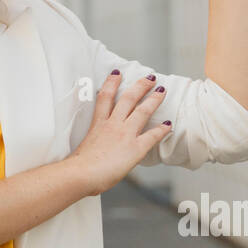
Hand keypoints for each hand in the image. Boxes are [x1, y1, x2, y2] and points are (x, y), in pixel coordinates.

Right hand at [67, 71, 170, 197]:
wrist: (82, 173)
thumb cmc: (78, 167)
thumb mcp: (82, 148)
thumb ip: (91, 146)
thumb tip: (91, 152)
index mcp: (98, 125)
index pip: (105, 97)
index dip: (111, 83)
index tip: (117, 73)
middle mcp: (113, 125)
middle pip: (128, 99)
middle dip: (140, 86)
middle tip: (149, 78)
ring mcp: (125, 135)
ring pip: (142, 111)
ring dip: (153, 100)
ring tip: (162, 91)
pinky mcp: (135, 148)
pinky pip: (152, 136)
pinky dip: (161, 130)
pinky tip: (168, 125)